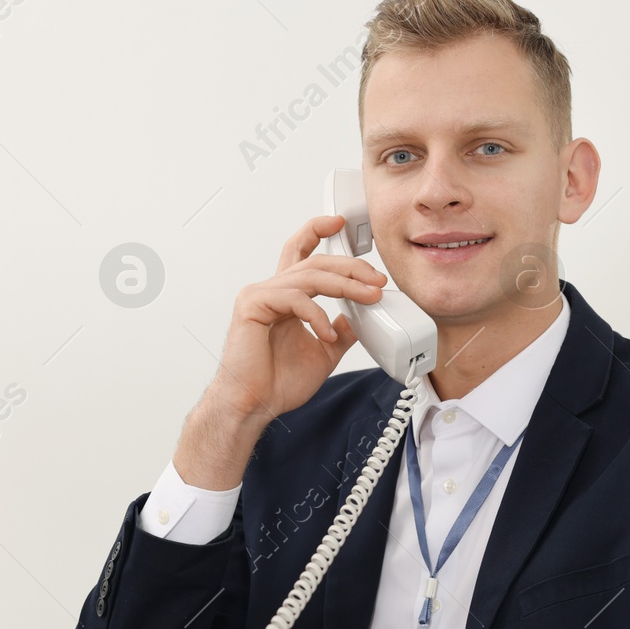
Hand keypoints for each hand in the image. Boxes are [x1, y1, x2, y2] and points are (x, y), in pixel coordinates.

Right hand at [205, 216, 387, 426]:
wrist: (254, 405)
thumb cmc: (277, 382)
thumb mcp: (323, 353)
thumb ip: (340, 331)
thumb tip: (359, 318)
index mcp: (285, 297)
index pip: (300, 253)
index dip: (317, 231)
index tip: (340, 223)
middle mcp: (271, 290)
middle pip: (315, 262)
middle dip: (351, 267)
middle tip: (377, 279)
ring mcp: (259, 295)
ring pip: (310, 276)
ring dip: (346, 286)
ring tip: (369, 299)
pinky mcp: (252, 306)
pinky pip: (294, 299)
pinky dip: (317, 316)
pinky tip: (327, 334)